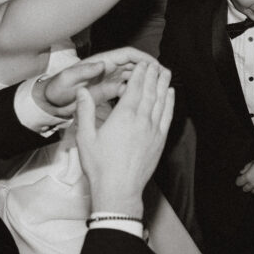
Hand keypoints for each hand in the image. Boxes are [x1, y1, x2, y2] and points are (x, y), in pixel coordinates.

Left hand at [33, 47, 156, 117]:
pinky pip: (126, 88)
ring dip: (146, 79)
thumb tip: (103, 63)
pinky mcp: (107, 91)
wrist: (49, 103)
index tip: (157, 66)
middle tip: (165, 77)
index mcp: (101, 62)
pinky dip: (137, 91)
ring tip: (160, 87)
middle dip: (150, 68)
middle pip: (134, 64)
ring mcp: (108, 79)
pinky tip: (145, 99)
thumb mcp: (68, 79)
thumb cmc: (57, 90)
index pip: (127, 55)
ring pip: (132, 76)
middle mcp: (107, 68)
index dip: (144, 58)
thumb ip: (84, 71)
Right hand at [75, 60, 174, 216]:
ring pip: (161, 101)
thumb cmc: (100, 166)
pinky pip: (168, 116)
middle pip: (150, 91)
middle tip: (155, 63)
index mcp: (124, 116)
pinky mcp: (160, 141)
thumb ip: (85, 111)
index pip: (135, 88)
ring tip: (165, 72)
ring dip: (163, 84)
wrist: (119, 190)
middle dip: (152, 75)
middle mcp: (142, 120)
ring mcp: (153, 130)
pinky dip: (170, 103)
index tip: (142, 64)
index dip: (140, 74)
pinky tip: (171, 94)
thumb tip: (82, 91)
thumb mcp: (85, 137)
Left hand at [235, 154, 253, 193]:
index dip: (239, 180)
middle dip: (245, 185)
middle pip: (245, 189)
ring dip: (253, 188)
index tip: (240, 178)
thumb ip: (247, 167)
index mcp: (248, 176)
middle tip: (247, 181)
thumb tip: (242, 172)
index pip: (239, 183)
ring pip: (253, 191)